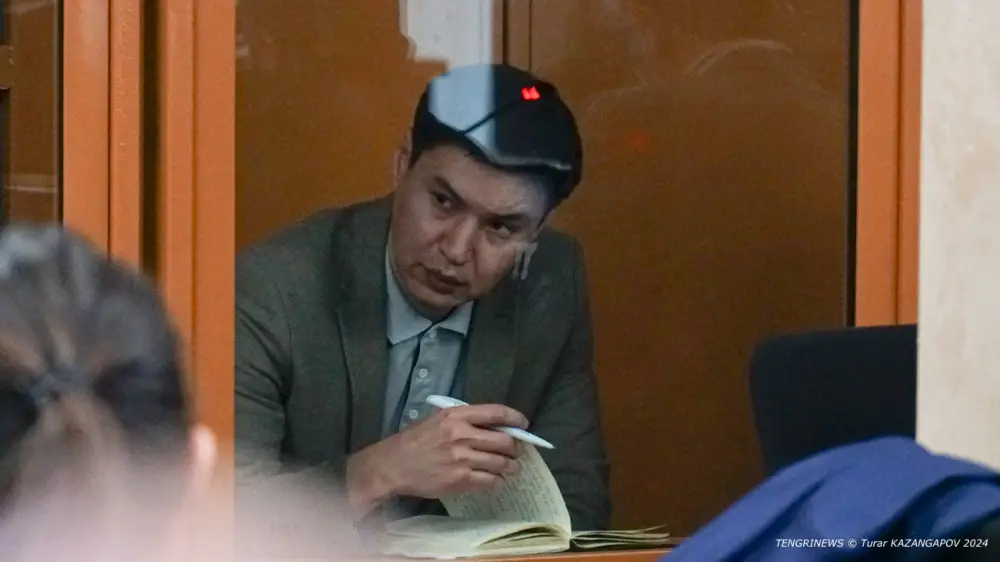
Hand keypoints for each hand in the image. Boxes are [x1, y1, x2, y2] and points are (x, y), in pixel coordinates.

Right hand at [346, 404, 527, 510]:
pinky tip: (497, 480)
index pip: (496, 413)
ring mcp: (461, 459)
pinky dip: (498, 481)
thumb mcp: (438, 420)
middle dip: (517, 448)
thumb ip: (465, 421)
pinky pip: (490, 481)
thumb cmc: (415, 441)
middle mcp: (461, 435)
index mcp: (456, 416)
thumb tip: (496, 427)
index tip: (523, 425)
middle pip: (505, 441)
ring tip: (511, 468)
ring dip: (511, 467)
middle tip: (518, 452)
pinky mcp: (459, 480)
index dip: (515, 419)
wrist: (393, 466)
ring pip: (501, 463)